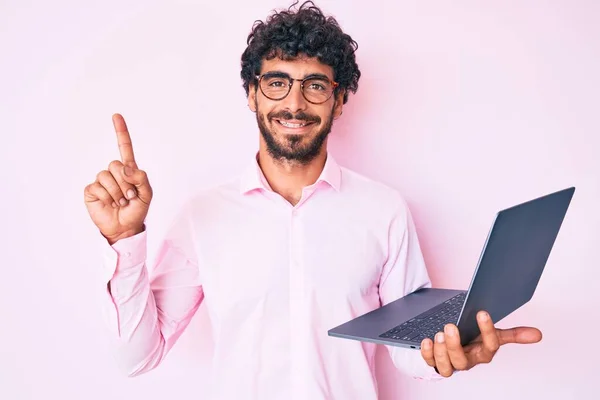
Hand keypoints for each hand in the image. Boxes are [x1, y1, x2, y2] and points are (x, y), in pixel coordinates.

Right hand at [84, 113, 152, 243]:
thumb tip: (126, 168)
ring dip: (117, 192)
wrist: (125, 227)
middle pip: (116, 165)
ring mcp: (101, 181)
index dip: (121, 132)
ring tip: (121, 202)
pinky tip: (109, 204)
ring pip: (107, 176)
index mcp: (128, 170)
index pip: (124, 148)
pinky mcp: (91, 190)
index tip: (116, 116)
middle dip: (125, 183)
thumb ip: (142, 178)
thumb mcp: (147, 194)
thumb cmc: (137, 210)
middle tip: (129, 196)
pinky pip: (98, 187)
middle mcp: (114, 173)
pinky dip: (107, 198)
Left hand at [420, 311, 542, 376]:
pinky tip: (426, 340)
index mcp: (483, 353)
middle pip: (462, 362)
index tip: (482, 312)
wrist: (454, 348)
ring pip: (445, 367)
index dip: (488, 330)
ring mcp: (450, 363)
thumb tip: (538, 335)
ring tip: (438, 334)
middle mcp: (467, 361)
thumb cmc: (474, 341)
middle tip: (450, 326)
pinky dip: (427, 353)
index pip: (490, 346)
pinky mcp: (434, 362)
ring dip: (441, 352)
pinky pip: (429, 363)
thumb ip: (513, 335)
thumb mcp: (492, 335)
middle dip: (455, 345)